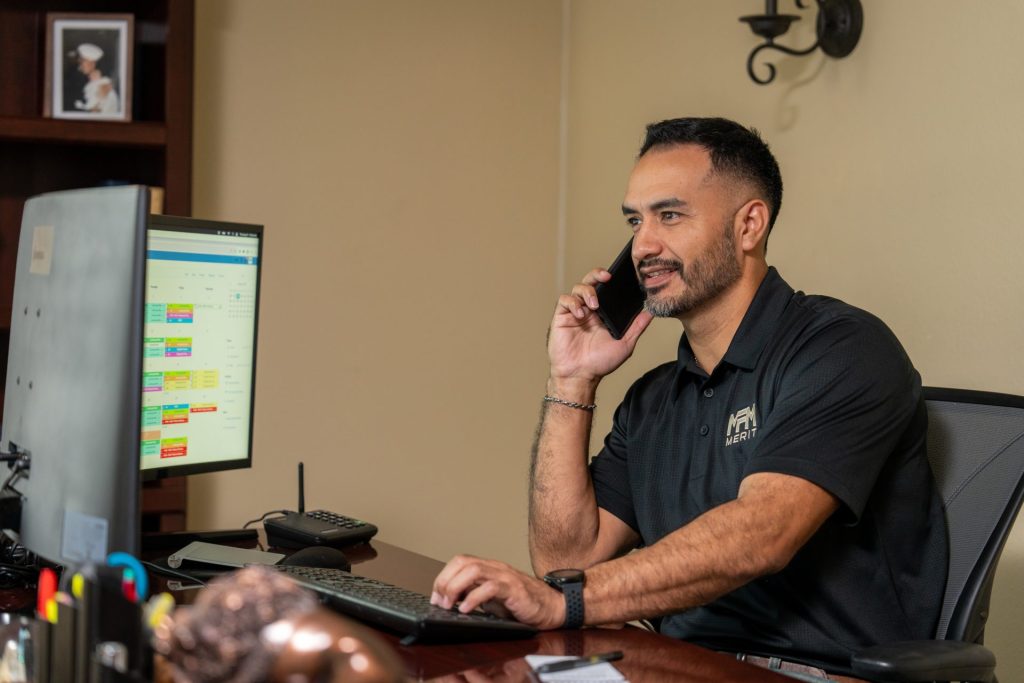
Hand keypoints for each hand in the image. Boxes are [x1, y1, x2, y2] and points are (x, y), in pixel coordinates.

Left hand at [431, 555, 564, 629]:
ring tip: (449, 605)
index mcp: (489, 568)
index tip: (435, 596)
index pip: (459, 561)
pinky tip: (466, 610)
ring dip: (455, 587)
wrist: (553, 607)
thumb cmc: (523, 604)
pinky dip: (474, 598)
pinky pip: (491, 588)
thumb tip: (450, 601)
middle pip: (462, 562)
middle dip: (445, 581)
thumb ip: (474, 595)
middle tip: (439, 601)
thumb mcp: (492, 599)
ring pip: (473, 570)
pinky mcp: (514, 590)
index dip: (443, 576)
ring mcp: (505, 577)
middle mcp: (496, 568)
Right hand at [549, 269, 652, 383]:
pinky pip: (565, 300)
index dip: (611, 279)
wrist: (580, 376)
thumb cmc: (600, 362)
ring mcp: (575, 312)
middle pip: (591, 281)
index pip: (607, 289)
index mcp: (603, 312)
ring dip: (587, 291)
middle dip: (597, 274)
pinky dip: (573, 303)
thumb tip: (651, 311)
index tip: (621, 276)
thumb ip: (637, 327)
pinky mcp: (561, 317)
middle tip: (607, 277)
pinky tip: (580, 314)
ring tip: (594, 305)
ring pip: (578, 288)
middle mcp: (589, 309)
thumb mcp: (625, 344)